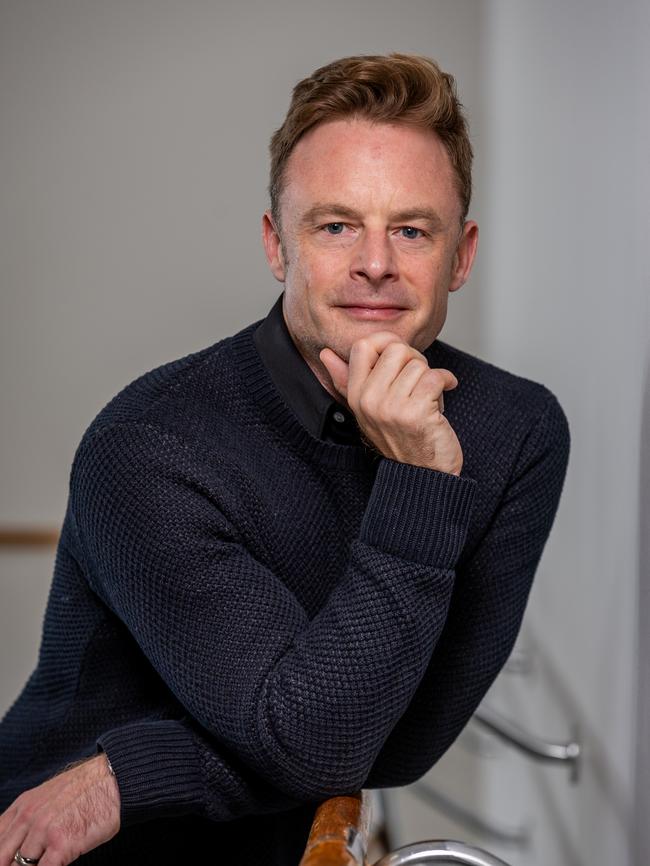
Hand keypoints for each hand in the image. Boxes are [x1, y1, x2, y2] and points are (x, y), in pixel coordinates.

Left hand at [0, 755, 119, 865]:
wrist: (113, 779)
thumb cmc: (87, 790)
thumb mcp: (48, 796)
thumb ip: (29, 818)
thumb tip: (18, 845)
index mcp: (22, 806)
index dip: (1, 855)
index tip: (9, 860)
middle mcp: (28, 818)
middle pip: (2, 857)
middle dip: (10, 865)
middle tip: (25, 865)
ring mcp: (43, 831)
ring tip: (44, 864)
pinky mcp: (61, 844)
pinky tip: (58, 865)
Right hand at [320, 331, 462, 474]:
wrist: (422, 475)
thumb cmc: (400, 438)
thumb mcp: (368, 408)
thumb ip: (346, 380)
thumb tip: (325, 354)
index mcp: (355, 396)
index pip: (362, 346)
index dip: (387, 343)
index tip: (401, 358)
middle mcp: (368, 401)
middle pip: (396, 349)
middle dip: (415, 361)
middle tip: (418, 381)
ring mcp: (390, 408)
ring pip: (418, 364)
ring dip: (431, 378)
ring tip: (427, 398)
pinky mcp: (415, 413)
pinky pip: (435, 377)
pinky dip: (447, 381)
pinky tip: (445, 393)